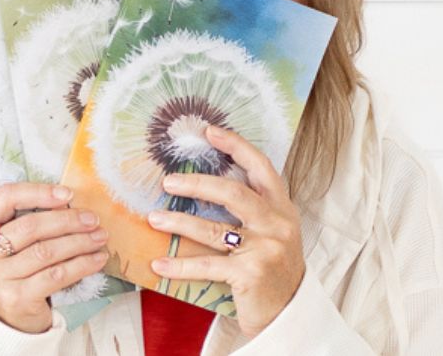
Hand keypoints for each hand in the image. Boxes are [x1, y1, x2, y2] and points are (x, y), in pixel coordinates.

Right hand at [0, 182, 109, 332]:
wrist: (1, 320)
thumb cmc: (8, 272)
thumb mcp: (3, 244)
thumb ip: (22, 221)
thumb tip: (67, 201)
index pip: (4, 198)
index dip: (37, 192)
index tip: (68, 194)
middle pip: (29, 227)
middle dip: (67, 220)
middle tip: (93, 219)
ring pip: (46, 251)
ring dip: (79, 242)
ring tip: (99, 238)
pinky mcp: (16, 299)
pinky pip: (56, 275)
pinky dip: (81, 265)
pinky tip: (97, 259)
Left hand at [146, 125, 305, 337]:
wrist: (288, 311)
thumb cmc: (273, 266)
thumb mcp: (273, 230)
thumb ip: (253, 206)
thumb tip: (208, 180)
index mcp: (282, 207)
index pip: (261, 166)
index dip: (236, 146)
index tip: (209, 132)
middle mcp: (277, 224)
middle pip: (233, 192)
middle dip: (197, 184)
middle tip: (168, 182)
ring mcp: (265, 249)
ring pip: (213, 229)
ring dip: (178, 223)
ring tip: (154, 219)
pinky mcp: (250, 274)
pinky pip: (206, 266)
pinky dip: (180, 266)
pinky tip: (159, 264)